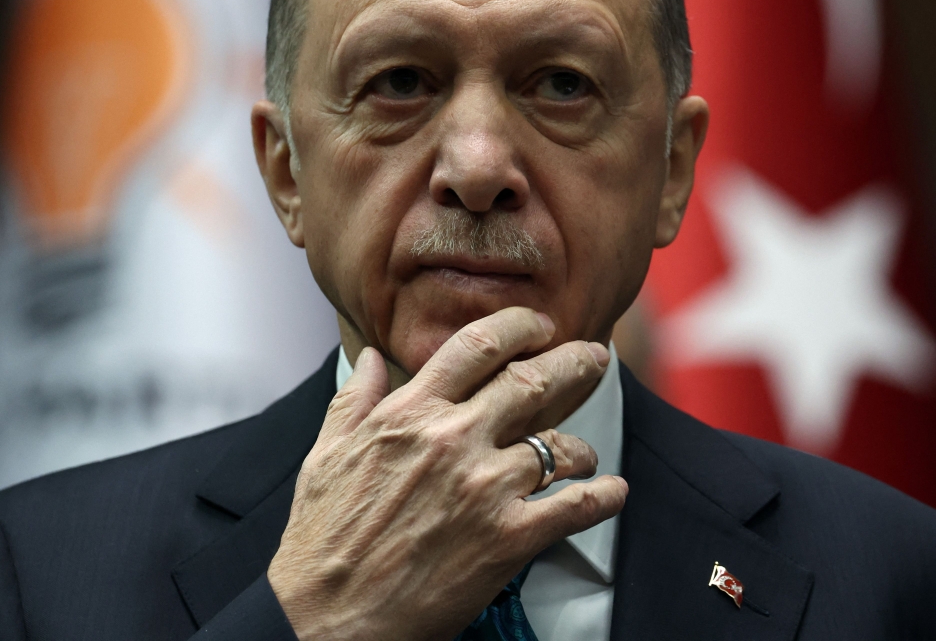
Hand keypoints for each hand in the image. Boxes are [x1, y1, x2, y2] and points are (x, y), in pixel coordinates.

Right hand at [267, 306, 628, 640]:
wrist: (327, 617)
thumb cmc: (322, 538)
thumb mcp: (326, 454)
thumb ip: (354, 398)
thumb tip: (370, 355)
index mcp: (409, 413)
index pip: (477, 346)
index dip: (519, 326)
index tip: (540, 324)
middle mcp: (452, 439)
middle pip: (532, 383)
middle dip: (573, 363)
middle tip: (594, 357)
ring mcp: (483, 488)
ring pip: (558, 446)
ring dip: (582, 446)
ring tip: (586, 454)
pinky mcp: (506, 539)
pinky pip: (573, 508)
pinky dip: (602, 497)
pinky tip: (612, 491)